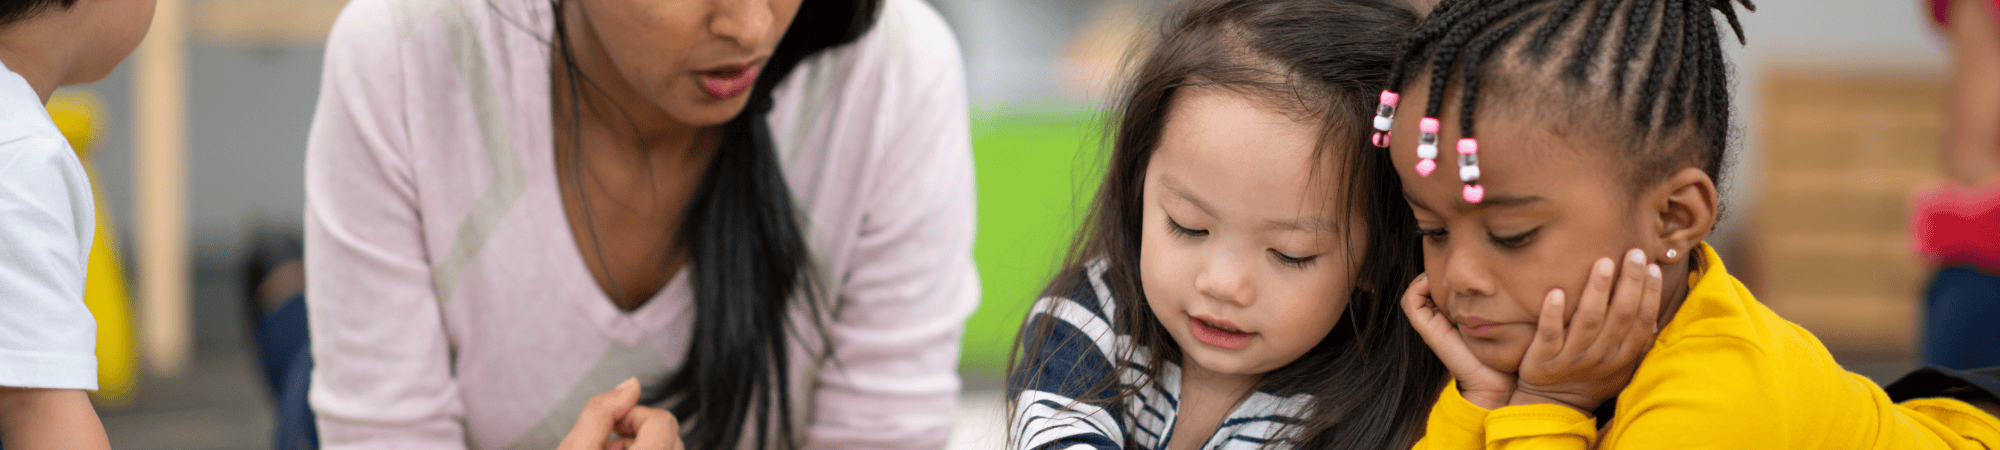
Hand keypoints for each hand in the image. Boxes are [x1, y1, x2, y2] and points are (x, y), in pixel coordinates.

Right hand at [559, 378, 684, 449]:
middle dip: (637, 432)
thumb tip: (632, 383)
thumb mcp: (576, 448)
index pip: (663, 421)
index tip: (612, 428)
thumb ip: (600, 411)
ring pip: (669, 446)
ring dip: (640, 445)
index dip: (633, 416)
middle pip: (671, 432)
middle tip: (609, 446)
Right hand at [1401, 274, 1517, 408]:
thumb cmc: (1505, 349)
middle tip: (1454, 261)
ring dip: (1425, 276)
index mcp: (1454, 313)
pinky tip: (1437, 284)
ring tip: (1446, 273)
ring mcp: (1431, 322)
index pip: (1440, 284)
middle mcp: (1439, 316)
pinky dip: (1417, 287)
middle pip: (1425, 284)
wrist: (1497, 380)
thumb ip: (1499, 300)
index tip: (1466, 261)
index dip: (1446, 271)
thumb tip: (1511, 272)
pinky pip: (1411, 302)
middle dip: (1437, 270)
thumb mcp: (1503, 317)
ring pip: (1415, 290)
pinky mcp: (1428, 329)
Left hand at [1510, 249, 1664, 413]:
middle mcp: (1600, 357)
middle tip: (1634, 252)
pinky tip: (1555, 291)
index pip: (1641, 322)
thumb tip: (1653, 316)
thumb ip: (1635, 344)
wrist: (1552, 407)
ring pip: (1587, 321)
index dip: (1649, 295)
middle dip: (1629, 283)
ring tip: (1603, 262)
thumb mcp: (1619, 368)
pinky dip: (1553, 314)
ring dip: (1596, 290)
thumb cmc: (1589, 380)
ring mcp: (1572, 359)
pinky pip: (1550, 335)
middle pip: (1619, 316)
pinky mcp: (1543, 360)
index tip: (1652, 267)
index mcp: (1621, 358)